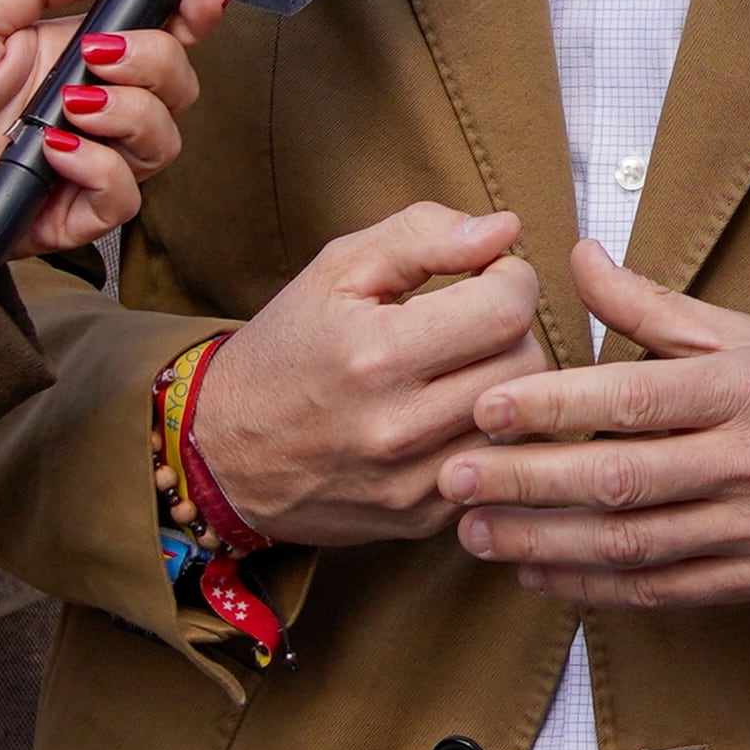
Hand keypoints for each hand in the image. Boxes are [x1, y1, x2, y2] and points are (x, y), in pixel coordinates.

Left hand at [0, 0, 225, 251]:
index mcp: (73, 57)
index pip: (159, 37)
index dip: (192, 17)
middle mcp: (88, 110)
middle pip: (176, 90)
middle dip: (157, 62)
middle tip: (102, 54)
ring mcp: (80, 164)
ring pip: (160, 143)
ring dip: (130, 114)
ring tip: (71, 104)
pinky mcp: (63, 215)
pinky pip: (121, 199)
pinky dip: (100, 169)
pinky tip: (56, 149)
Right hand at [187, 205, 548, 547]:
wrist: (222, 452)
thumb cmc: (287, 348)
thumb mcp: (337, 269)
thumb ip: (424, 236)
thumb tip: (505, 230)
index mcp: (377, 354)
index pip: (507, 308)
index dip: (510, 277)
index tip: (486, 275)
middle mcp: (399, 427)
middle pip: (526, 364)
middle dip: (512, 328)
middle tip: (474, 320)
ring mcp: (413, 482)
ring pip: (520, 419)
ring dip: (505, 382)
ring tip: (462, 366)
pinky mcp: (421, 518)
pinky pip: (496, 466)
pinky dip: (485, 433)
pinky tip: (447, 413)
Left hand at [441, 243, 749, 607]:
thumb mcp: (748, 333)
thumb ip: (654, 307)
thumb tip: (575, 256)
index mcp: (744, 388)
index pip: (634, 399)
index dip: (553, 406)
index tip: (484, 405)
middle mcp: (749, 461)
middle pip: (621, 479)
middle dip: (527, 482)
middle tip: (454, 477)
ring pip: (633, 544)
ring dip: (546, 543)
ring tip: (476, 532)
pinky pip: (662, 592)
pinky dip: (595, 589)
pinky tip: (539, 575)